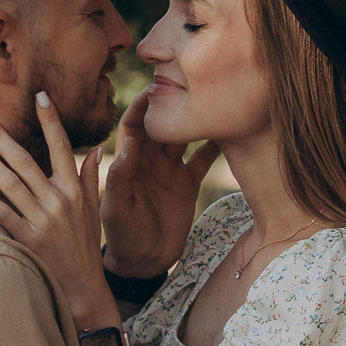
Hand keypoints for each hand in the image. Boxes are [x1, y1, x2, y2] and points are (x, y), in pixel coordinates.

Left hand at [0, 95, 121, 332]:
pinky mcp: (27, 239)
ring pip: (10, 184)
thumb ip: (88, 177)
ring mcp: (42, 221)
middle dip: (2, 137)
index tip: (39, 96)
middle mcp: (58, 201)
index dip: (50, 120)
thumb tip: (94, 149)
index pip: (62, 147)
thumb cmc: (84, 243)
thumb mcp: (93, 209)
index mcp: (74, 190)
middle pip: (26, 161)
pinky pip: (1, 214)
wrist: (82, 285)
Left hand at [101, 88, 205, 279]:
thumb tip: (130, 144)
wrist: (144, 261)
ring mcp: (171, 169)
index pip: (133, 125)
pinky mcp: (189, 182)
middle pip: (161, 124)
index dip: (141, 106)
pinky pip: (204, 158)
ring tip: (211, 102)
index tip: (154, 90)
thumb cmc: (122, 235)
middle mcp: (149, 160)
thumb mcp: (116, 208)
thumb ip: (119, 177)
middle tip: (188, 84)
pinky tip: (229, 130)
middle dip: (171, 104)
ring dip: (194, 120)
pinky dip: (215, 144)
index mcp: (129, 162)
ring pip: (184, 136)